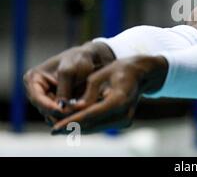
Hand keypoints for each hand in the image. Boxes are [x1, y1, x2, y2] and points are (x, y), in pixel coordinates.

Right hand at [23, 42, 114, 124]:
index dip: (47, 106)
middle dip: (58, 113)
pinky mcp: (58, 104)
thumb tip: (60, 108)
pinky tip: (79, 117)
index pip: (36, 97)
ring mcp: (47, 99)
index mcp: (34, 79)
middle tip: (72, 116)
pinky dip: (69, 117)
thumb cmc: (78, 59)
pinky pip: (61, 115)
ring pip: (52, 115)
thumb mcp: (69, 70)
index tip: (60, 111)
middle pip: (43, 109)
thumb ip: (63, 88)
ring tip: (77, 116)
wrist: (90, 59)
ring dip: (64, 117)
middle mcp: (37, 90)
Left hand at [50, 55, 167, 134]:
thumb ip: (87, 94)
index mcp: (119, 99)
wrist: (141, 74)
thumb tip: (73, 109)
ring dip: (79, 128)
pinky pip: (102, 125)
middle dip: (72, 128)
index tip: (55, 128)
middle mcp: (124, 113)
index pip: (91, 114)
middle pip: (93, 125)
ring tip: (60, 127)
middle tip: (53, 128)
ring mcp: (126, 119)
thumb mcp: (101, 75)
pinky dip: (88, 125)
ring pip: (96, 128)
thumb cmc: (120, 70)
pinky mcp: (124, 122)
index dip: (71, 122)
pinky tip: (74, 124)